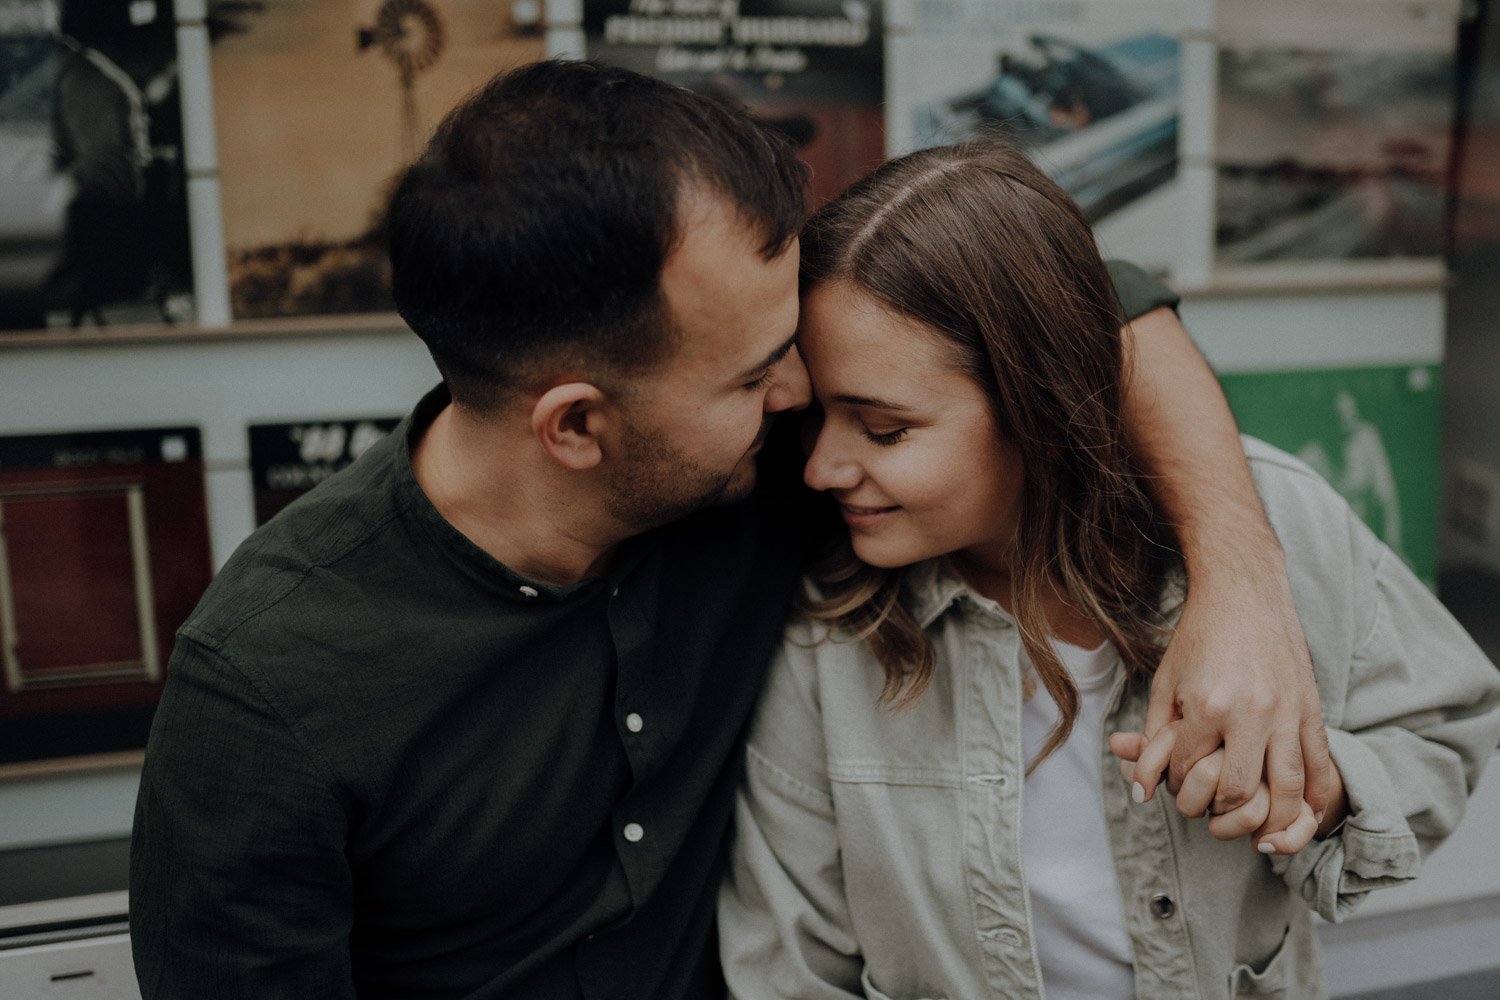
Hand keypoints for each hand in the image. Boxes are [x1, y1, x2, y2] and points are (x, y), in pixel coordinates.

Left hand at [1134, 562, 1333, 844]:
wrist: (1244, 592)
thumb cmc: (1197, 637)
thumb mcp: (1164, 683)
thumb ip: (1152, 738)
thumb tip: (1140, 790)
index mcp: (1207, 707)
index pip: (1188, 772)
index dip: (1176, 784)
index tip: (1174, 780)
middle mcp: (1250, 714)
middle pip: (1239, 792)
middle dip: (1221, 811)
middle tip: (1211, 812)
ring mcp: (1286, 712)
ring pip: (1287, 788)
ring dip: (1273, 818)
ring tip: (1260, 833)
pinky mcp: (1310, 708)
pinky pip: (1319, 765)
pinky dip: (1314, 798)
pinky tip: (1307, 816)